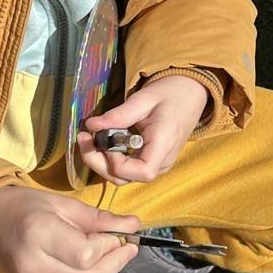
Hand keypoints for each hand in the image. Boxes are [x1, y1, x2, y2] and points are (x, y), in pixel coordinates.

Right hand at [0, 186, 139, 272]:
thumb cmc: (26, 208)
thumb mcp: (62, 204)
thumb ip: (98, 218)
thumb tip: (134, 225)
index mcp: (38, 234)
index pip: (87, 255)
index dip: (110, 247)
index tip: (119, 235)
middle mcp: (32, 266)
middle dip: (114, 265)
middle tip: (125, 248)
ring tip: (105, 255)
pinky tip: (83, 268)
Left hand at [78, 75, 208, 185]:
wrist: (190, 94)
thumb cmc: (170, 93)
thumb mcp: (143, 99)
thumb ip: (118, 115)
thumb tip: (91, 125)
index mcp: (164, 145)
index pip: (142, 172)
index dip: (117, 163)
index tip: (104, 140)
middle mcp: (162, 161)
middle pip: (125, 178)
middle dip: (98, 162)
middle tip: (83, 138)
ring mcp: (157, 164)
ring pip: (123, 177)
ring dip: (101, 162)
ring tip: (89, 138)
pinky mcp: (151, 161)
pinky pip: (127, 169)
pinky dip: (110, 159)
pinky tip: (102, 141)